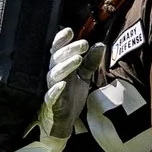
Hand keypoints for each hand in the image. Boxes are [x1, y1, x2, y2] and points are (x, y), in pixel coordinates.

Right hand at [16, 28, 104, 151]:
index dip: (61, 40)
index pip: (57, 49)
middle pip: (57, 58)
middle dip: (69, 50)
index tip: (70, 31)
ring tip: (77, 59)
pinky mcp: (52, 103)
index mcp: (59, 66)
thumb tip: (101, 45)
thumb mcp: (84, 76)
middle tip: (83, 44)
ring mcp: (51, 88)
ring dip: (65, 66)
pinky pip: (51, 95)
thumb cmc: (71, 94)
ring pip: (54, 74)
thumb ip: (90, 62)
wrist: (64, 120)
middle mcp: (53, 74)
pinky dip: (56, 90)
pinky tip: (62, 84)